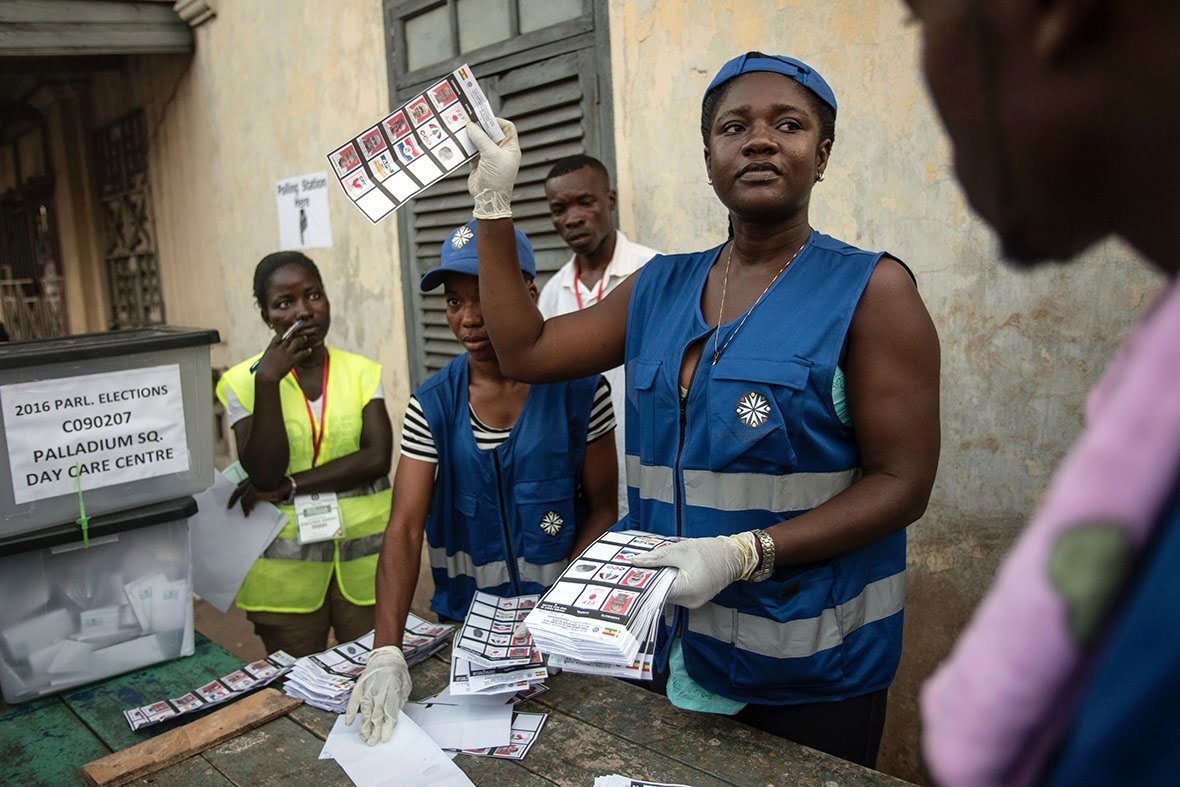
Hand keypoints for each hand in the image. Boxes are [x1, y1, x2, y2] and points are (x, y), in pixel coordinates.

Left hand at [226, 478, 288, 515]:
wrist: (287, 485)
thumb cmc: (280, 486)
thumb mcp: (269, 488)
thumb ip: (261, 491)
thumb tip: (255, 501)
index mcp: (255, 479)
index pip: (242, 484)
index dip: (238, 490)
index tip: (236, 496)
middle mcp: (252, 481)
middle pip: (238, 490)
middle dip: (232, 498)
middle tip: (229, 506)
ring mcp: (253, 486)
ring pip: (241, 497)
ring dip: (239, 505)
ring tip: (240, 512)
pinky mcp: (256, 492)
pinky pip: (247, 501)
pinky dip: (247, 508)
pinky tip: (248, 512)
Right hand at [254, 328, 314, 383]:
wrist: (267, 376)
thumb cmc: (264, 370)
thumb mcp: (266, 358)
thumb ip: (271, 354)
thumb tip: (274, 355)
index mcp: (272, 347)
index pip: (278, 336)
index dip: (283, 335)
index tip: (286, 334)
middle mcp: (280, 347)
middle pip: (289, 337)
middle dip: (293, 335)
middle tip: (298, 333)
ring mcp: (287, 353)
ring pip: (297, 341)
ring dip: (302, 339)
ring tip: (305, 338)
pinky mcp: (293, 359)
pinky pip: (302, 353)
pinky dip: (307, 351)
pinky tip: (309, 350)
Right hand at [345, 646, 412, 745]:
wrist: (386, 657)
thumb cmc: (398, 674)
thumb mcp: (405, 687)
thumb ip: (399, 703)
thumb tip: (394, 718)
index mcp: (393, 691)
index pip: (390, 713)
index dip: (387, 728)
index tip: (385, 738)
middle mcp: (379, 691)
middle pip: (376, 715)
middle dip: (374, 731)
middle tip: (372, 743)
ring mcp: (367, 689)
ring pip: (364, 711)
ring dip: (363, 726)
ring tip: (363, 736)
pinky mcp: (359, 688)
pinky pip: (352, 702)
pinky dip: (349, 712)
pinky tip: (348, 722)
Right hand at [466, 118, 519, 218]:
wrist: (488, 199)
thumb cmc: (498, 178)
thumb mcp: (491, 154)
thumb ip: (481, 138)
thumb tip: (471, 125)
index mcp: (510, 147)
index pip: (507, 127)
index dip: (497, 121)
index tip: (484, 117)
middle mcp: (500, 151)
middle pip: (490, 132)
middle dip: (480, 126)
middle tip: (468, 119)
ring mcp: (488, 156)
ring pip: (479, 140)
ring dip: (471, 135)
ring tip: (461, 128)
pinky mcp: (478, 162)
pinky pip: (471, 150)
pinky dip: (465, 145)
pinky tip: (458, 140)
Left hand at [629, 533, 759, 608]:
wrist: (733, 555)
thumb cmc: (708, 551)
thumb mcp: (679, 550)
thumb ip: (656, 558)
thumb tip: (634, 562)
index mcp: (687, 590)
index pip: (657, 592)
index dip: (642, 584)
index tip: (628, 577)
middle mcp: (690, 602)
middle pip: (661, 594)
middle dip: (650, 581)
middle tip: (635, 569)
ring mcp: (693, 602)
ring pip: (669, 593)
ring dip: (660, 582)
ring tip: (650, 568)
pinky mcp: (695, 598)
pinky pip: (677, 592)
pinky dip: (670, 583)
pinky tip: (665, 571)